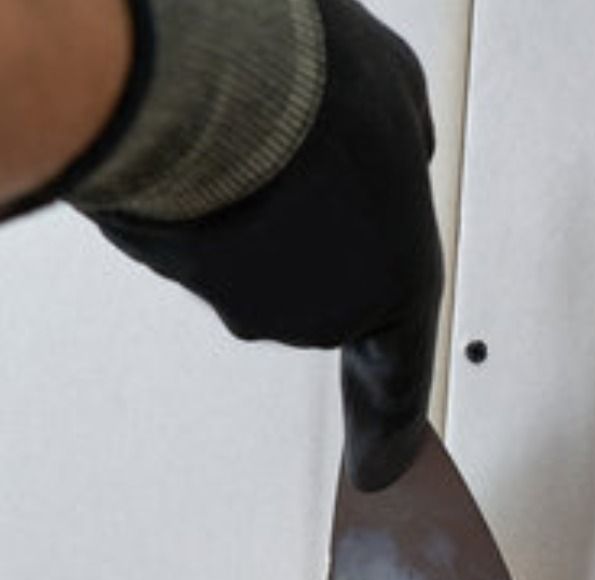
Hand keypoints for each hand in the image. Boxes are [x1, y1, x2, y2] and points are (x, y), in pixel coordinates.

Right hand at [79, 0, 443, 489]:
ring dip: (274, 213)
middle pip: (329, 289)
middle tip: (314, 181)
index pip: (402, 378)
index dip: (391, 429)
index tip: (378, 474)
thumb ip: (407, 157)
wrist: (206, 88)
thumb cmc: (318, 98)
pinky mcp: (187, 277)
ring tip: (270, 136)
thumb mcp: (403, 108)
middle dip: (325, 242)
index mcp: (398, 287)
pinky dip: (227, 209)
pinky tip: (228, 156)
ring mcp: (251, 302)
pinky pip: (217, 245)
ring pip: (268, 262)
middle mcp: (323, 315)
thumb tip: (388, 168)